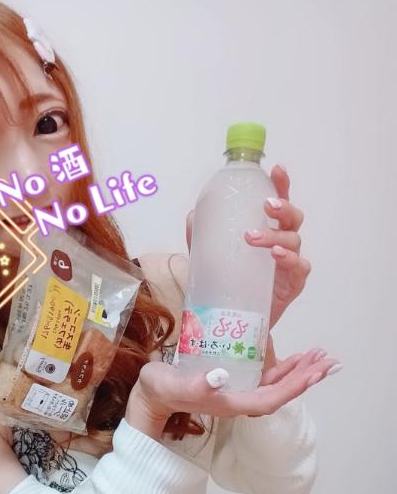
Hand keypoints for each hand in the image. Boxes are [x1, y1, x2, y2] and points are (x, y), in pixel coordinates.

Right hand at [126, 347, 339, 437]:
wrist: (150, 396)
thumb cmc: (160, 390)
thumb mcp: (172, 384)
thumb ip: (195, 384)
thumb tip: (220, 377)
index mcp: (230, 403)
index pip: (270, 398)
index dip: (294, 386)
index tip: (314, 371)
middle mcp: (238, 400)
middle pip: (279, 392)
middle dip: (305, 377)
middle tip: (328, 360)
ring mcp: (236, 393)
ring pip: (275, 385)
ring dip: (298, 372)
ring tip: (318, 356)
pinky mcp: (232, 384)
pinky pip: (264, 378)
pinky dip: (282, 368)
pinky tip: (292, 357)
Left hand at [185, 164, 310, 329]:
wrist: (234, 324)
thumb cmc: (228, 284)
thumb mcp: (209, 258)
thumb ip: (201, 237)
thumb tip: (193, 215)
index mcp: (266, 231)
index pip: (277, 203)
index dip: (281, 185)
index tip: (277, 169)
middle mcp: (282, 243)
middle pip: (292, 217)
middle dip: (283, 207)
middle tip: (266, 205)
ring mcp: (289, 264)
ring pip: (294, 240)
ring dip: (275, 235)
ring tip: (253, 238)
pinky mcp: (293, 285)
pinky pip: (300, 267)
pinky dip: (290, 259)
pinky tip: (277, 256)